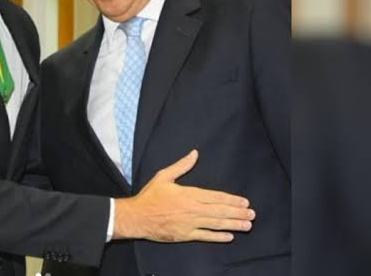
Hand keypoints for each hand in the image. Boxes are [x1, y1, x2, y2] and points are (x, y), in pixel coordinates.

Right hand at [113, 150, 254, 242]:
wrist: (137, 216)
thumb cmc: (150, 196)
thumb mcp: (164, 176)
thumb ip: (181, 166)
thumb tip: (194, 153)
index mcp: (189, 194)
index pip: (216, 197)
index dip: (231, 199)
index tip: (244, 201)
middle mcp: (193, 209)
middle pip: (220, 211)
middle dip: (238, 212)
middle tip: (252, 214)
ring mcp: (190, 223)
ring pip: (216, 224)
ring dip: (234, 224)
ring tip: (247, 225)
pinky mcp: (185, 235)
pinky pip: (205, 236)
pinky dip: (218, 237)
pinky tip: (229, 236)